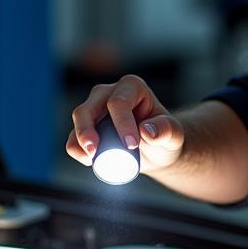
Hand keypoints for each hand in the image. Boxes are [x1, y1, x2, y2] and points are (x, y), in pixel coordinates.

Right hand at [67, 74, 183, 174]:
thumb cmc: (165, 137)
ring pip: (78, 119)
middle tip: (95, 151)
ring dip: (79, 139)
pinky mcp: (86, 127)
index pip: (119, 102)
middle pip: (89, 108)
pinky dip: (76, 149)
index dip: (122, 123)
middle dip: (88, 129)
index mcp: (132, 87)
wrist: (156, 150)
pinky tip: (89, 161)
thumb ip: (167, 131)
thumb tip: (147, 130)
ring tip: (91, 158)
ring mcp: (95, 109)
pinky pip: (73, 137)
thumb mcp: (174, 135)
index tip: (132, 145)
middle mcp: (109, 93)